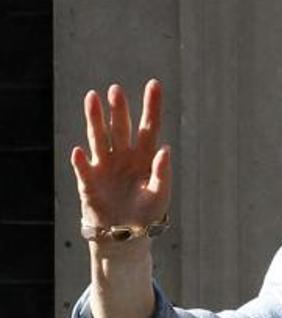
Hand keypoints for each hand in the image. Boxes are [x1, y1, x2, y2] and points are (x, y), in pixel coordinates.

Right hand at [70, 79, 171, 245]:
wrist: (126, 233)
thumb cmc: (147, 212)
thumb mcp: (160, 193)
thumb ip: (163, 172)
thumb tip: (165, 149)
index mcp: (145, 155)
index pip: (150, 126)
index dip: (152, 106)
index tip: (154, 84)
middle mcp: (124, 155)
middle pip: (121, 127)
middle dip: (119, 108)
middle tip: (115, 89)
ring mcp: (105, 166)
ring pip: (99, 138)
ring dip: (95, 120)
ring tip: (92, 98)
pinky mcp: (89, 182)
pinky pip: (83, 169)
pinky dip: (80, 161)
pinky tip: (79, 152)